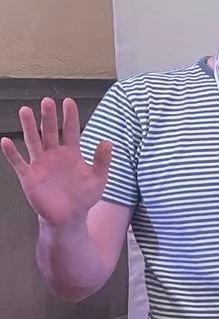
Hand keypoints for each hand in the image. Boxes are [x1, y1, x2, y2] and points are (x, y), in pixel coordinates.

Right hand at [1, 98, 111, 227]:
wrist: (69, 217)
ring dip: (29, 127)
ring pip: (33, 141)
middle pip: (50, 132)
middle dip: (49, 117)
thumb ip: (102, 161)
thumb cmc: (83, 197)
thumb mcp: (98, 179)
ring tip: (25, 111)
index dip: (70, 117)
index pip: (71, 131)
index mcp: (72, 154)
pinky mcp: (29, 176)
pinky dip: (12, 153)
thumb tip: (108, 142)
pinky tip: (5, 141)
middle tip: (47, 101)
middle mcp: (54, 155)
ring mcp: (40, 164)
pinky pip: (18, 162)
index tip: (68, 102)